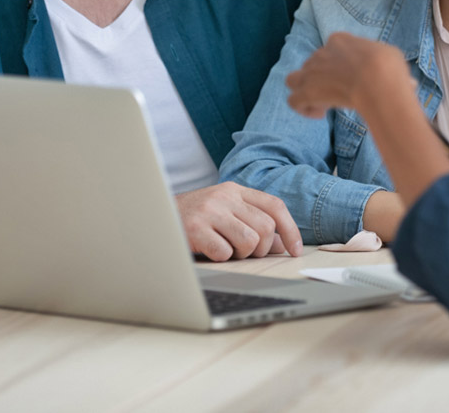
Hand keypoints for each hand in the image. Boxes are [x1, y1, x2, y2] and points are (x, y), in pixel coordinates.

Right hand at [176, 181, 302, 261]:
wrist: (153, 215)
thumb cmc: (194, 219)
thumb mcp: (224, 212)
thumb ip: (252, 222)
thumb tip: (281, 244)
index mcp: (235, 190)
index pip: (275, 206)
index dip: (290, 229)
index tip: (295, 250)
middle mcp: (224, 196)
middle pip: (265, 227)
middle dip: (260, 248)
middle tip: (244, 252)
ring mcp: (209, 211)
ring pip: (249, 241)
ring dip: (241, 254)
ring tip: (225, 249)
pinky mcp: (195, 229)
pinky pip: (225, 253)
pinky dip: (221, 258)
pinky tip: (208, 251)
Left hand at [286, 33, 414, 118]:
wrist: (378, 80)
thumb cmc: (389, 67)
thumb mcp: (392, 58)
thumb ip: (389, 67)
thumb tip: (408, 84)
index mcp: (340, 40)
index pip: (331, 48)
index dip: (339, 65)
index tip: (351, 79)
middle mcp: (321, 52)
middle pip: (313, 65)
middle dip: (323, 80)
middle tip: (340, 95)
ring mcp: (311, 72)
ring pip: (293, 79)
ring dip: (304, 91)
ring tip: (321, 103)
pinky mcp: (306, 91)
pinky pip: (294, 100)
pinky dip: (304, 108)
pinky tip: (321, 114)